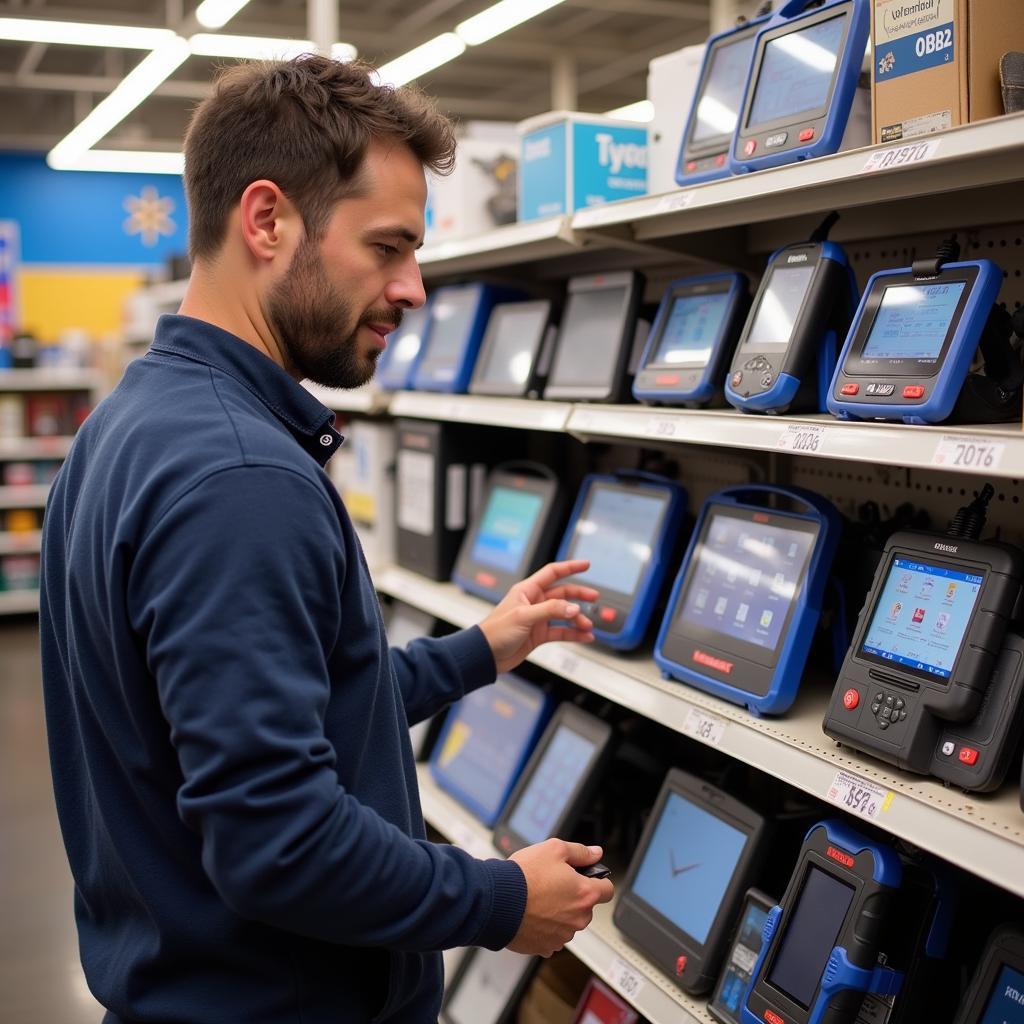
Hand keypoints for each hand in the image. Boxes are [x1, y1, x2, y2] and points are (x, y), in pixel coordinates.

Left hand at [478, 560, 597, 674]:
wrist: (486, 655)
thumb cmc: (495, 632)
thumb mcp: (524, 617)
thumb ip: (550, 610)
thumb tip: (573, 608)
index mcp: (527, 591)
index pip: (552, 573)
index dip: (569, 567)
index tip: (586, 565)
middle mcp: (534, 603)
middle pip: (562, 594)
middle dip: (579, 596)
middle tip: (594, 598)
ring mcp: (537, 619)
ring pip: (564, 615)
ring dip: (577, 620)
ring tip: (587, 626)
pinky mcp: (539, 635)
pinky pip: (561, 632)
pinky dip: (573, 634)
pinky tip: (584, 637)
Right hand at [507, 840, 613, 956]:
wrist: (497, 901)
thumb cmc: (524, 876)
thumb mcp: (554, 849)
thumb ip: (580, 852)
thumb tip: (596, 853)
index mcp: (584, 893)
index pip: (608, 890)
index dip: (599, 880)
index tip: (589, 878)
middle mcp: (577, 918)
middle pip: (586, 907)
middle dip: (574, 896)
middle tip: (554, 884)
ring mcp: (562, 935)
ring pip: (569, 922)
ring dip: (560, 912)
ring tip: (539, 898)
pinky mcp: (545, 946)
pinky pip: (552, 936)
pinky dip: (545, 926)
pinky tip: (532, 913)